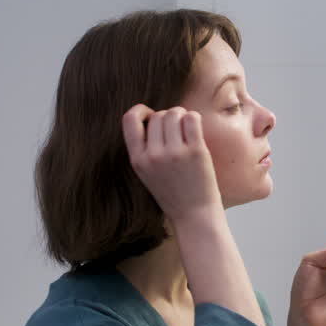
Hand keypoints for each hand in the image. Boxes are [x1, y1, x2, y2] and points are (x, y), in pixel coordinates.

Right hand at [121, 104, 221, 223]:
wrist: (194, 214)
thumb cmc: (172, 192)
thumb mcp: (146, 173)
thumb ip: (144, 148)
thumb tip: (152, 116)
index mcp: (138, 160)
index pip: (129, 120)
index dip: (140, 111)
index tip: (150, 115)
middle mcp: (154, 155)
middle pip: (158, 115)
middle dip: (167, 116)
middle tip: (176, 129)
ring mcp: (175, 153)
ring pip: (174, 114)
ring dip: (181, 115)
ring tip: (186, 128)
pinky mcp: (196, 151)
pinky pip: (192, 119)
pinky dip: (193, 117)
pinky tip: (195, 126)